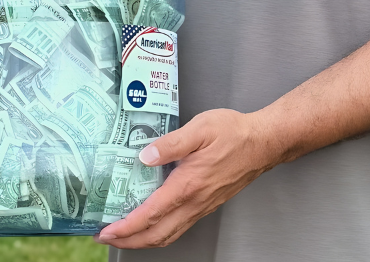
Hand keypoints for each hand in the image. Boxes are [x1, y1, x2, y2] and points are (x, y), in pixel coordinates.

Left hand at [99, 108, 278, 248]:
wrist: (264, 143)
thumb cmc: (234, 133)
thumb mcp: (199, 128)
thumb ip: (170, 144)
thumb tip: (144, 155)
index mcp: (188, 184)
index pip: (151, 215)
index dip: (126, 227)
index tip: (107, 230)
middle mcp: (195, 201)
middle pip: (157, 234)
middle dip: (129, 240)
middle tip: (105, 236)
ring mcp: (202, 206)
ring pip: (169, 235)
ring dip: (143, 240)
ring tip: (123, 235)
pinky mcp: (207, 204)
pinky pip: (180, 227)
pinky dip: (160, 233)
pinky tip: (151, 224)